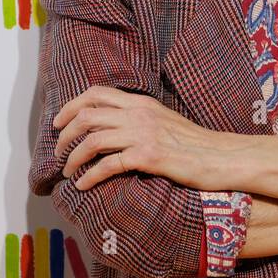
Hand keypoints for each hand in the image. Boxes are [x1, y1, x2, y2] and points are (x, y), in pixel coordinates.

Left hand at [52, 85, 221, 190]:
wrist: (219, 156)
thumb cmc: (193, 144)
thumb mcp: (162, 120)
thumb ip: (138, 118)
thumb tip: (111, 126)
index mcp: (141, 102)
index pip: (96, 93)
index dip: (70, 106)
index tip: (58, 122)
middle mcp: (139, 114)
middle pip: (87, 115)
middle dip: (65, 134)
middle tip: (58, 151)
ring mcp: (142, 134)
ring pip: (92, 139)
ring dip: (72, 157)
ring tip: (67, 171)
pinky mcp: (147, 157)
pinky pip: (107, 165)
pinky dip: (89, 176)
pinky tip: (83, 185)